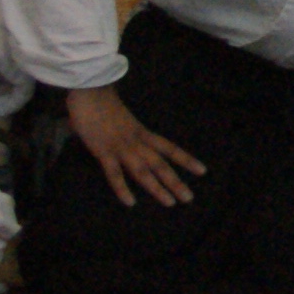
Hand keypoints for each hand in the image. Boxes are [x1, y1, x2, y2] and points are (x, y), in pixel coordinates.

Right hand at [62, 83, 203, 208]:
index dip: (186, 160)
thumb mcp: (122, 120)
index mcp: (142, 132)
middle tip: (189, 198)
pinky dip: (122, 188)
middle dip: (175, 181)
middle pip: (161, 163)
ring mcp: (121, 146)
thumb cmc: (102, 103)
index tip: (202, 171)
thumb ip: (125, 131)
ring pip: (144, 171)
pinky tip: (130, 203)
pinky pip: (114, 173)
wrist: (91, 90)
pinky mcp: (103, 151)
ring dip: (157, 188)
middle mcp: (137, 141)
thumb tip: (121, 139)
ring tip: (170, 203)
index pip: (170, 148)